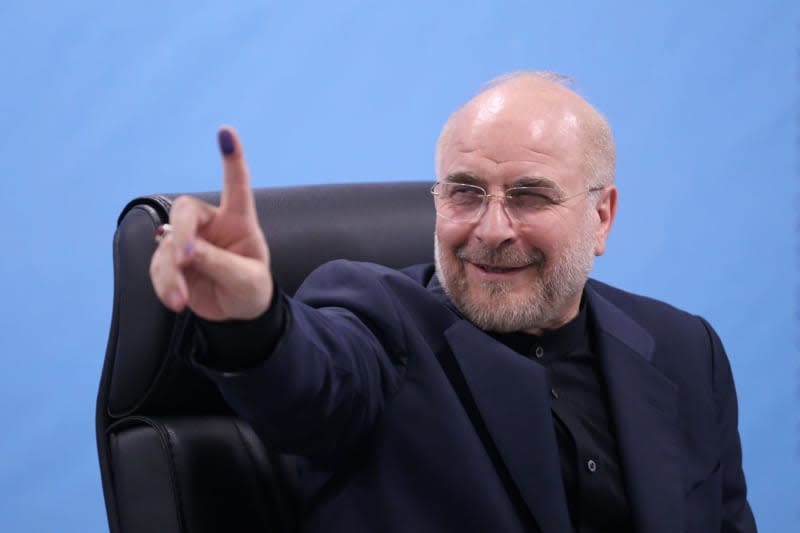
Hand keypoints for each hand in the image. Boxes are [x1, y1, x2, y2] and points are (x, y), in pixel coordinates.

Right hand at [149, 126, 272, 320]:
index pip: (236, 185)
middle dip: (180, 233)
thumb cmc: (250, 288)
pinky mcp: (172, 260)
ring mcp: (189, 241)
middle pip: (185, 210)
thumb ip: (220, 263)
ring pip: (166, 244)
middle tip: (183, 259)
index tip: (226, 132)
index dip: (232, 159)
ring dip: (169, 271)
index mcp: (239, 220)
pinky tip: (176, 300)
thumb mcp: (245, 279)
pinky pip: (158, 266)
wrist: (237, 312)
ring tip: (179, 298)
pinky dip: (164, 284)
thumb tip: (186, 250)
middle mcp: (211, 224)